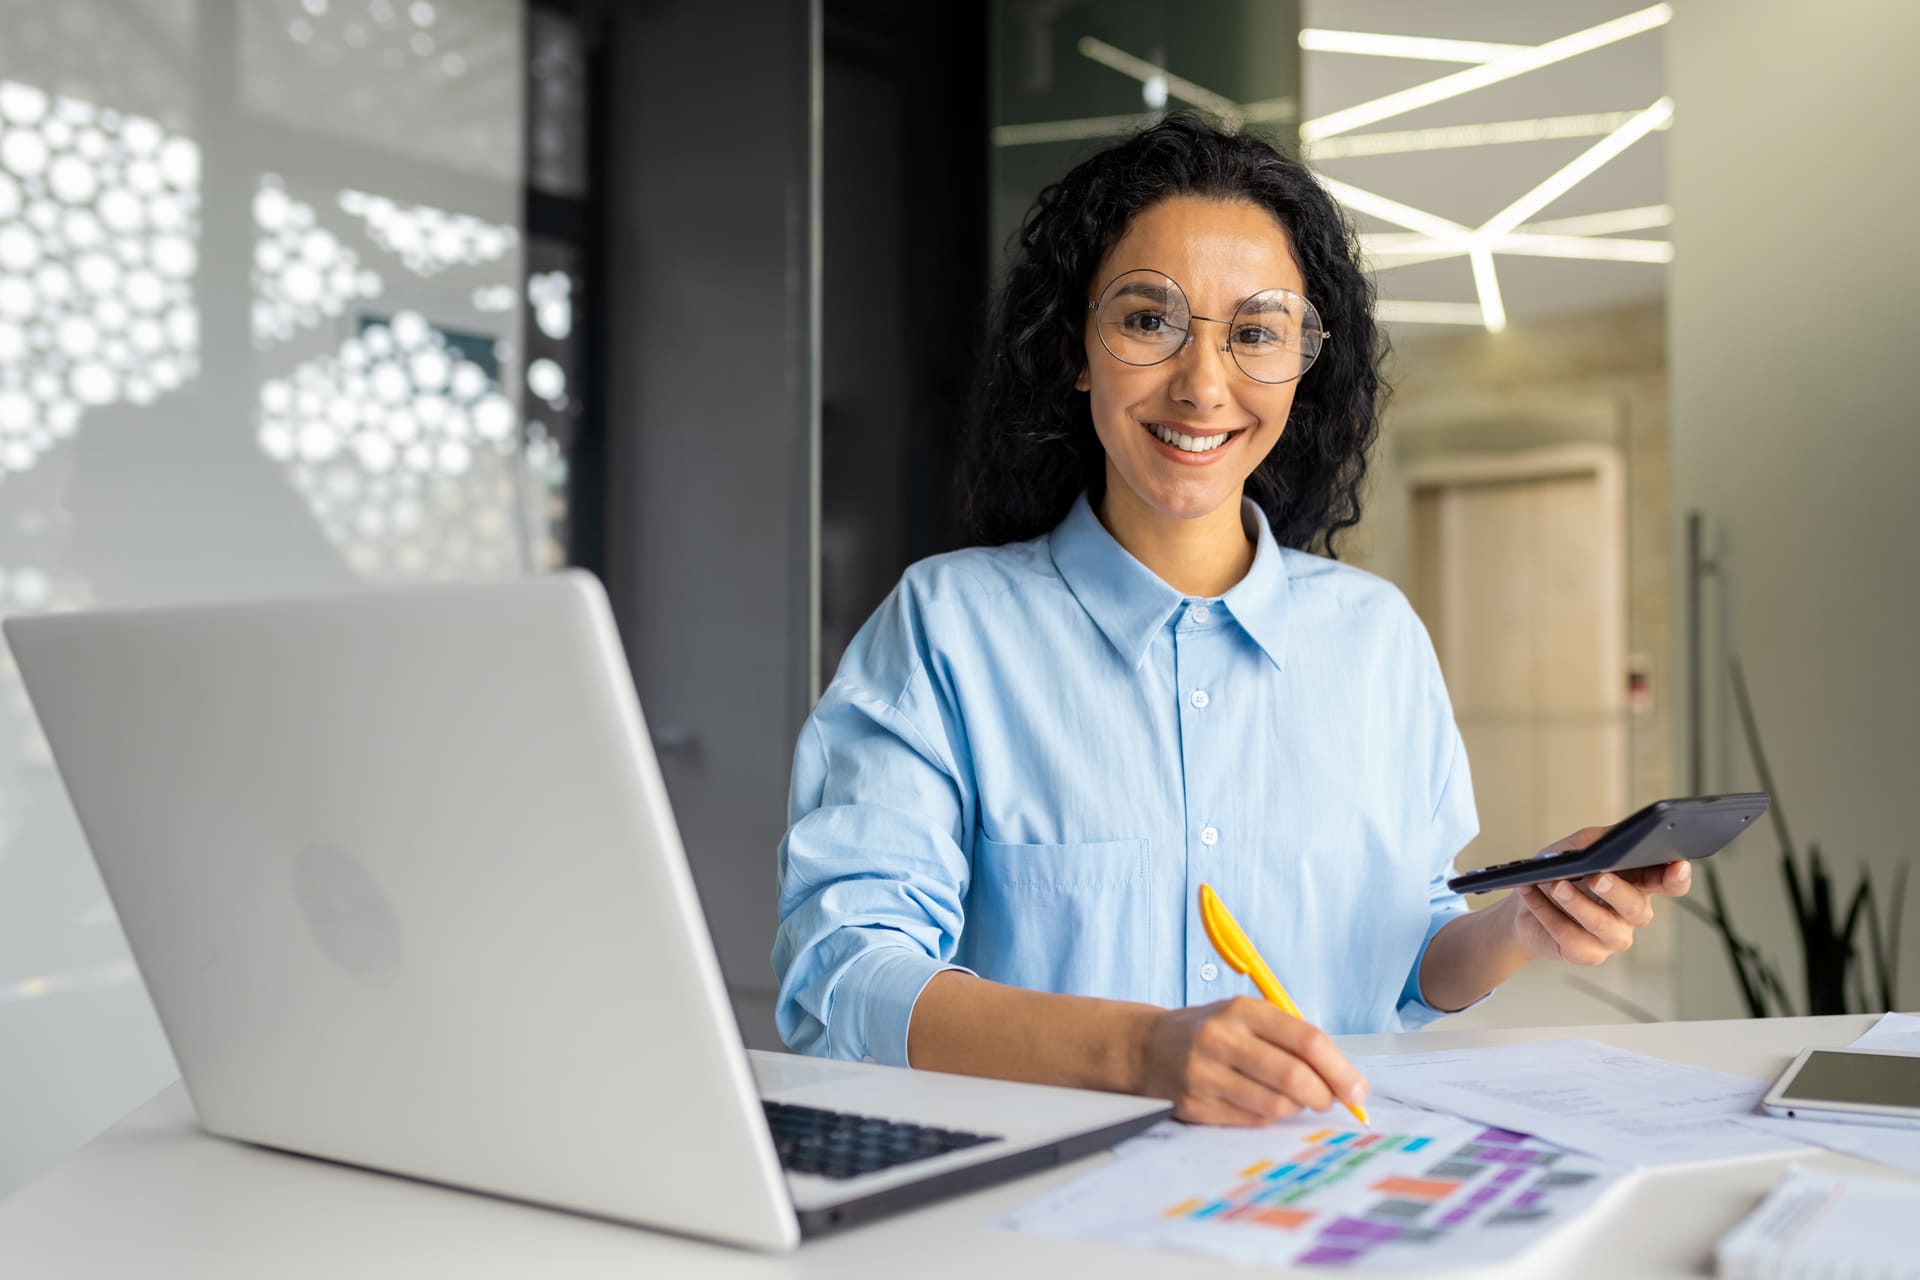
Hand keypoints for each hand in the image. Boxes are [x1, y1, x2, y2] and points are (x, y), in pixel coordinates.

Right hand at [1138, 996, 1368, 1125]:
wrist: (1147, 1047)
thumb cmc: (1212, 1032)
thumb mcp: (1246, 1016)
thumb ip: (1291, 1039)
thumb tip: (1344, 1079)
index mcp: (1243, 1010)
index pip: (1306, 1039)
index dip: (1339, 1069)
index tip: (1358, 1091)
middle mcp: (1222, 1038)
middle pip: (1293, 1076)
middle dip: (1324, 1096)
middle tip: (1331, 1102)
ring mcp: (1205, 1074)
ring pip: (1275, 1104)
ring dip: (1296, 1107)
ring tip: (1293, 1099)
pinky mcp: (1195, 1105)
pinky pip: (1251, 1120)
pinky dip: (1268, 1116)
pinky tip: (1262, 1103)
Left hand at [1506, 826, 1692, 966]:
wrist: (1525, 901)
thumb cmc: (1559, 870)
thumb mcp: (1578, 845)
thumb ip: (1600, 840)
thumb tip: (1611, 839)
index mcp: (1638, 882)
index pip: (1670, 883)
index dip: (1678, 877)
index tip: (1678, 865)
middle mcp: (1632, 913)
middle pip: (1636, 907)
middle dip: (1615, 891)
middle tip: (1596, 877)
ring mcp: (1613, 937)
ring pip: (1602, 925)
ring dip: (1575, 903)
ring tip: (1554, 884)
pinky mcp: (1588, 954)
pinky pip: (1570, 937)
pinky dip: (1546, 913)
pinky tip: (1531, 894)